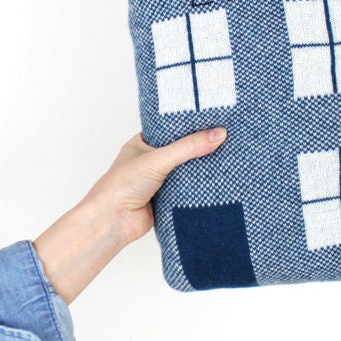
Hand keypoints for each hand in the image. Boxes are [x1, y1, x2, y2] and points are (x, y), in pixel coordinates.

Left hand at [32, 128, 226, 303]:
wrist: (113, 222)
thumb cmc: (121, 186)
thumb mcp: (158, 158)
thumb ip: (189, 147)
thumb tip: (218, 134)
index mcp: (142, 144)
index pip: (170, 129)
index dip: (189, 125)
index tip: (212, 119)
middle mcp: (150, 161)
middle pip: (181, 151)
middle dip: (198, 148)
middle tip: (225, 136)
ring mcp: (158, 181)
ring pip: (185, 171)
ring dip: (200, 169)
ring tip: (227, 155)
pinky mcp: (166, 199)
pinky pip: (187, 190)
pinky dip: (198, 188)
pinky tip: (217, 181)